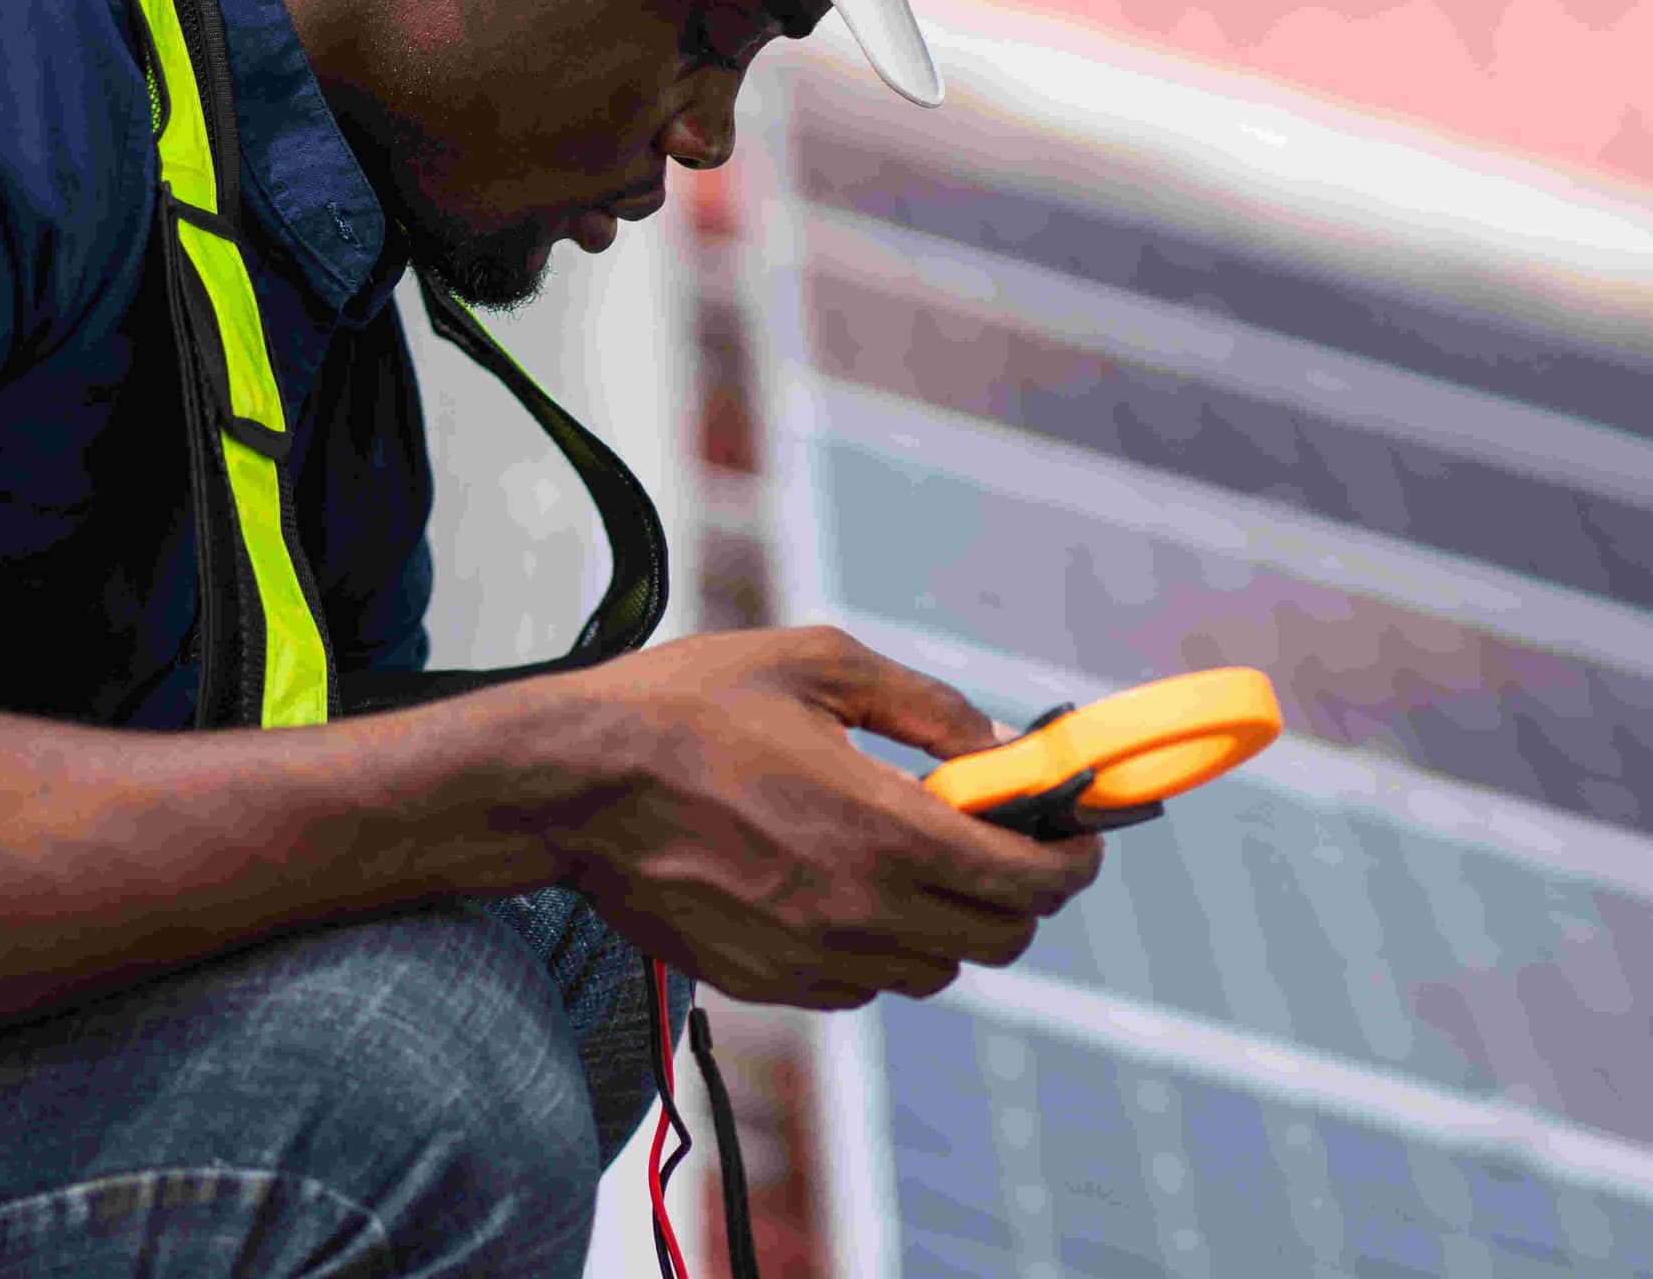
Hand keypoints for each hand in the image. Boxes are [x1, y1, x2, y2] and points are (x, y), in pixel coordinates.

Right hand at [499, 626, 1107, 1009]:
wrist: (573, 785)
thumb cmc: (688, 709)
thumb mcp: (819, 664)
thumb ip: (925, 707)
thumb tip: (993, 744)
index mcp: (885, 831)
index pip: (1029, 882)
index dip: (1074, 861)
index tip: (1079, 836)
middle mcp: (859, 912)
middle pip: (1000, 938)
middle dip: (1021, 890)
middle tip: (1005, 841)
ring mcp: (813, 960)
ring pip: (935, 970)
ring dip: (951, 921)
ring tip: (919, 858)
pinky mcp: (769, 983)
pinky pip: (865, 986)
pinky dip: (883, 946)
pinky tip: (848, 887)